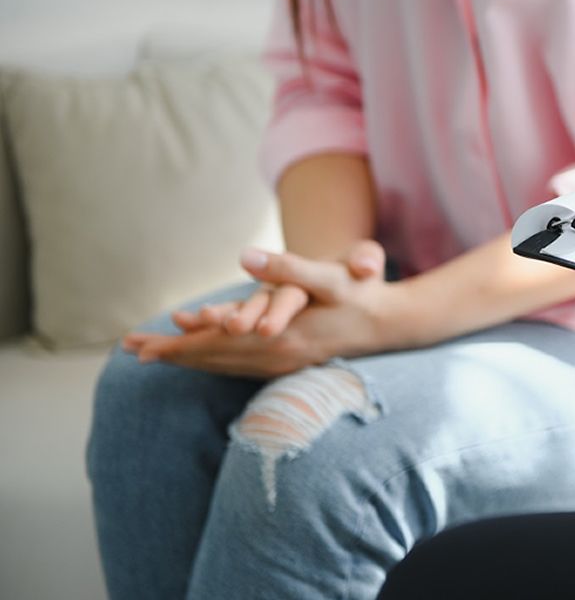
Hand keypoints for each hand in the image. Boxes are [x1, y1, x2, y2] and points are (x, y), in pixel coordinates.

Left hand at [124, 241, 409, 377]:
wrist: (393, 324)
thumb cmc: (362, 295)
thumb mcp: (328, 276)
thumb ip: (287, 267)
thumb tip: (245, 256)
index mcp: (280, 337)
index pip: (217, 345)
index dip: (179, 344)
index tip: (143, 347)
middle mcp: (277, 357)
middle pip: (214, 359)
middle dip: (173, 355)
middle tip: (132, 352)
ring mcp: (284, 364)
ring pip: (225, 366)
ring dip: (190, 361)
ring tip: (154, 357)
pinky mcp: (290, 363)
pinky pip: (240, 367)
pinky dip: (214, 363)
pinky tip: (203, 361)